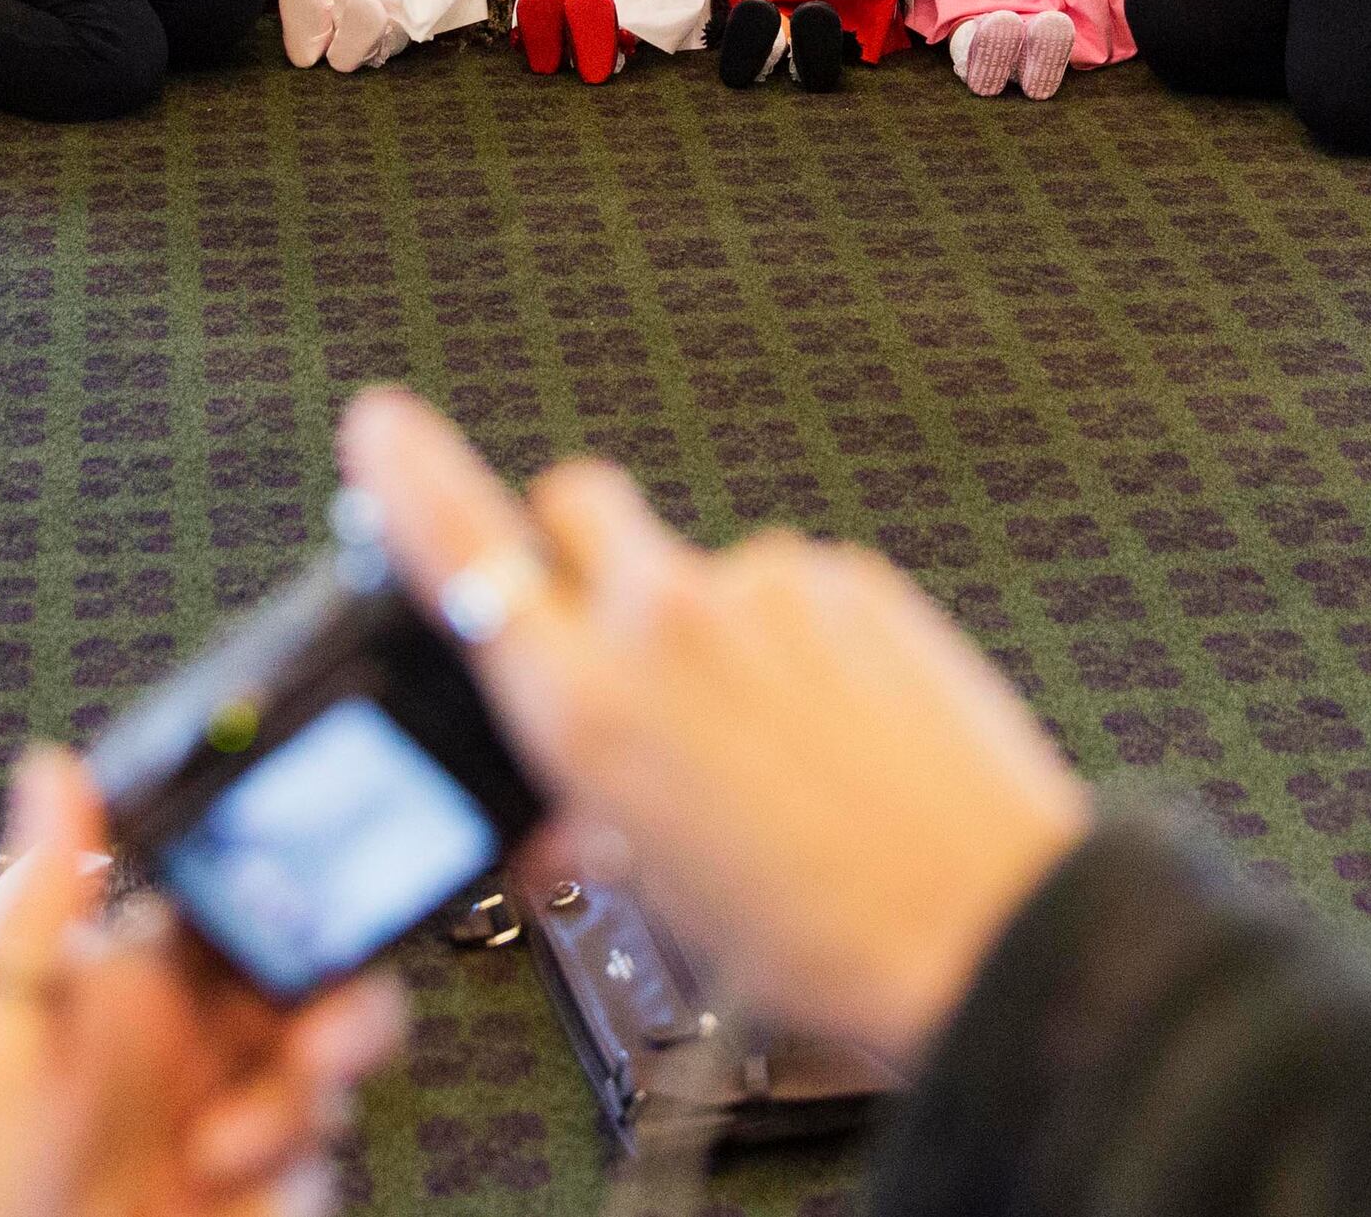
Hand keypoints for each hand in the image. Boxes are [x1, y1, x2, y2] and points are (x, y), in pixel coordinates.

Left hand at [0, 748, 405, 1216]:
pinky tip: (236, 1198)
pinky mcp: (238, 1213)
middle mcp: (178, 1061)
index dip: (286, 898)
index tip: (304, 909)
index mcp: (125, 991)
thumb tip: (51, 769)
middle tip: (318, 1038)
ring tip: (227, 1148)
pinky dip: (293, 1189)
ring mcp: (211, 1141)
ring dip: (305, 1107)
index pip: (238, 908)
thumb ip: (40, 909)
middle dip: (341, 1005)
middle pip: (312, 994)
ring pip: (325, 1088)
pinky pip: (311, 1183)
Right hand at [340, 389, 1089, 1069]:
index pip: (465, 550)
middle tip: (603, 640)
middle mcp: (670, 623)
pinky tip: (832, 733)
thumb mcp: (657, 900)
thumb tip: (571, 800)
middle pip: (577, 503)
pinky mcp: (858, 583)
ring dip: (707, 629)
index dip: (408, 479)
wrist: (989, 929)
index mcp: (592, 708)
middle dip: (574, 553)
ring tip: (769, 746)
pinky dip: (793, 645)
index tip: (380, 428)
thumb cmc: (828, 942)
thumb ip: (590, 812)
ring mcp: (772, 590)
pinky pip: (792, 592)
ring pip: (699, 569)